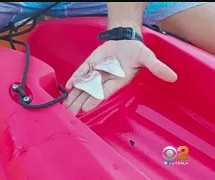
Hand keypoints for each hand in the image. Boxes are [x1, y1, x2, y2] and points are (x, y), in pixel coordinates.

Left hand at [63, 40, 177, 114]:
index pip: (103, 93)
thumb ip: (156, 67)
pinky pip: (81, 72)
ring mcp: (96, 73)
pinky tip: (68, 86)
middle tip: (69, 113)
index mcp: (117, 82)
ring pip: (83, 86)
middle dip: (79, 103)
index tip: (86, 108)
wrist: (125, 40)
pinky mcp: (90, 65)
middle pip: (89, 94)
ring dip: (74, 95)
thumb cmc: (136, 52)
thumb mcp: (147, 58)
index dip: (94, 100)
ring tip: (65, 106)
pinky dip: (75, 78)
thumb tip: (172, 76)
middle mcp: (104, 80)